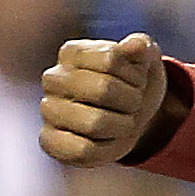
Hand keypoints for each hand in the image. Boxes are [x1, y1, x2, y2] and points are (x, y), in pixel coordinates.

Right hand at [40, 34, 166, 166]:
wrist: (131, 116)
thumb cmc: (134, 83)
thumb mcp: (146, 60)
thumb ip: (142, 46)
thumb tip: (135, 45)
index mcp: (72, 52)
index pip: (111, 59)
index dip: (135, 74)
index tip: (137, 80)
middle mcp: (53, 79)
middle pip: (103, 90)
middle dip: (131, 101)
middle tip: (133, 104)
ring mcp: (48, 110)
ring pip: (95, 123)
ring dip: (123, 125)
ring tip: (122, 121)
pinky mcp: (49, 140)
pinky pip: (82, 150)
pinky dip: (106, 149)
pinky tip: (107, 140)